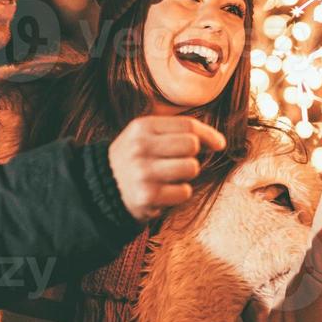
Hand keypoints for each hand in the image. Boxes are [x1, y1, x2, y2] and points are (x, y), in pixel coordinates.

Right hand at [108, 116, 226, 221]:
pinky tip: (164, 191)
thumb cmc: (135, 158)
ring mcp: (143, 172)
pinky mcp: (147, 196)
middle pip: (192, 145)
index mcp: (142, 127)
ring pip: (191, 168)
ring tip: (170, 177)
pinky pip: (184, 192)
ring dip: (187, 175)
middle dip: (193, 155)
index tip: (218, 144)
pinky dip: (179, 193)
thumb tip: (218, 142)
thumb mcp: (146, 135)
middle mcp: (141, 147)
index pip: (188, 125)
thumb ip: (177, 131)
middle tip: (180, 162)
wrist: (102, 187)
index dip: (209, 135)